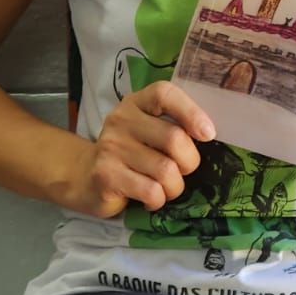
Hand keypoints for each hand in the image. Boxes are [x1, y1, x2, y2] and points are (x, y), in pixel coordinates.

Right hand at [64, 81, 214, 217]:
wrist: (85, 176)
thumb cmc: (131, 154)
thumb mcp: (149, 130)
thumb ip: (174, 126)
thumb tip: (210, 136)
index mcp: (137, 103)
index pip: (165, 94)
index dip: (191, 112)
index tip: (208, 133)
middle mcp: (121, 120)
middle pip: (174, 139)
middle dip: (189, 162)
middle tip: (182, 171)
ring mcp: (111, 148)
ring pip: (165, 170)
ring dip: (174, 187)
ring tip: (165, 188)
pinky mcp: (106, 175)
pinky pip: (151, 191)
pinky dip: (159, 200)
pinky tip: (151, 197)